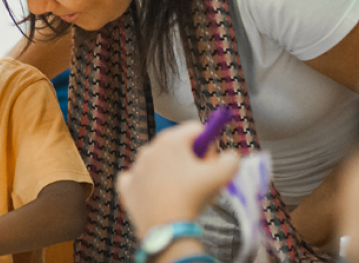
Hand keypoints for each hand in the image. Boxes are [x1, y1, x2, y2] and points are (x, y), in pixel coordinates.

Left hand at [117, 122, 240, 237]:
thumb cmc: (193, 197)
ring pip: (160, 163)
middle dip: (191, 159)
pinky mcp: (127, 185)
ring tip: (181, 192)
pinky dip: (149, 184)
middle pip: (178, 146)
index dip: (209, 146)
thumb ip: (231, 160)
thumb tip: (230, 156)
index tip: (211, 164)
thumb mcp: (222, 176)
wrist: (166, 227)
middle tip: (199, 180)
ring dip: (172, 172)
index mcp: (170, 140)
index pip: (196, 130)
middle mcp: (149, 149)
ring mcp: (136, 167)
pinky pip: (140, 178)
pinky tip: (158, 193)